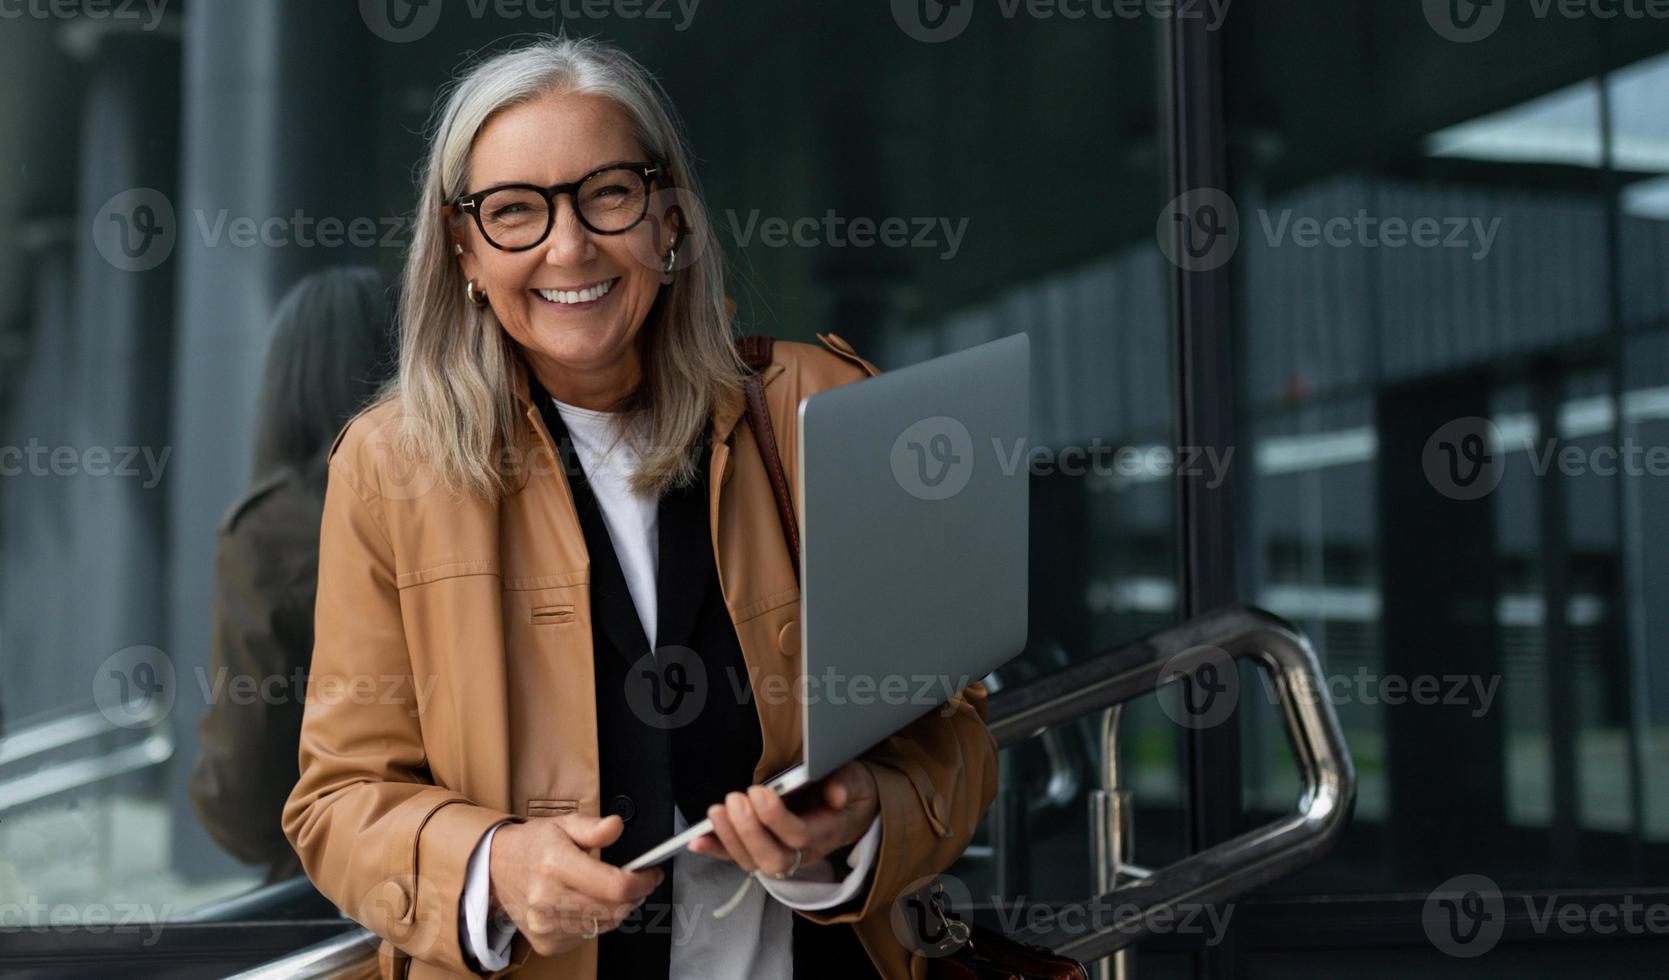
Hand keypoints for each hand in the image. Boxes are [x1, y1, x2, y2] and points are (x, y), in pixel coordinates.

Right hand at [487, 813, 662, 956]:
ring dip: (616, 909)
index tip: (652, 874)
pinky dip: (596, 922)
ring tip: (608, 890)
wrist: (495, 869)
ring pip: (603, 925)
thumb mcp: (563, 824)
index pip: (614, 885)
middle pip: (613, 910)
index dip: (642, 882)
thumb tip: (616, 826)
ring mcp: (545, 925)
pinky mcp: (546, 942)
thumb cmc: (533, 845)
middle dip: (634, 896)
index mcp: (555, 865)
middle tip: (635, 881)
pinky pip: (587, 937)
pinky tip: (587, 904)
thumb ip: (593, 827)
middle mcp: (547, 899)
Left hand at [690, 762, 878, 876]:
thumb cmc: (851, 793)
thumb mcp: (858, 783)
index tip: (760, 792)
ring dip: (729, 838)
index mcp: (826, 834)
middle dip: (748, 831)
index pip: (798, 837)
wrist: (853, 810)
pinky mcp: (763, 849)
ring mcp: (781, 854)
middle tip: (735, 800)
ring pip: (752, 861)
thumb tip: (835, 793)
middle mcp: (802, 852)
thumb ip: (848, 785)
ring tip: (716, 811)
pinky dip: (716, 849)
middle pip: (772, 858)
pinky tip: (696, 839)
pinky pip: (737, 856)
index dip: (776, 819)